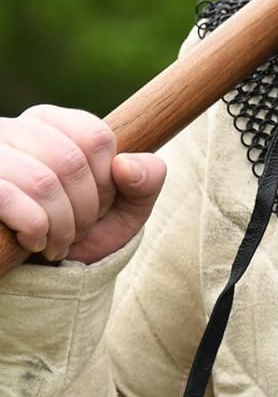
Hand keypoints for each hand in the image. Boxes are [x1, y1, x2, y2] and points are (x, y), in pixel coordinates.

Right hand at [0, 105, 165, 264]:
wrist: (37, 273)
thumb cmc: (82, 231)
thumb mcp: (126, 208)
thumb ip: (146, 181)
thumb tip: (126, 166)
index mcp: (54, 123)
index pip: (96, 137)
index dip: (107, 181)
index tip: (100, 205)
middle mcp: (18, 129)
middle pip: (71, 161)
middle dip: (86, 208)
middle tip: (79, 232)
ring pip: (42, 182)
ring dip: (61, 225)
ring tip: (58, 243)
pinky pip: (10, 198)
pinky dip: (34, 229)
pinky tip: (34, 242)